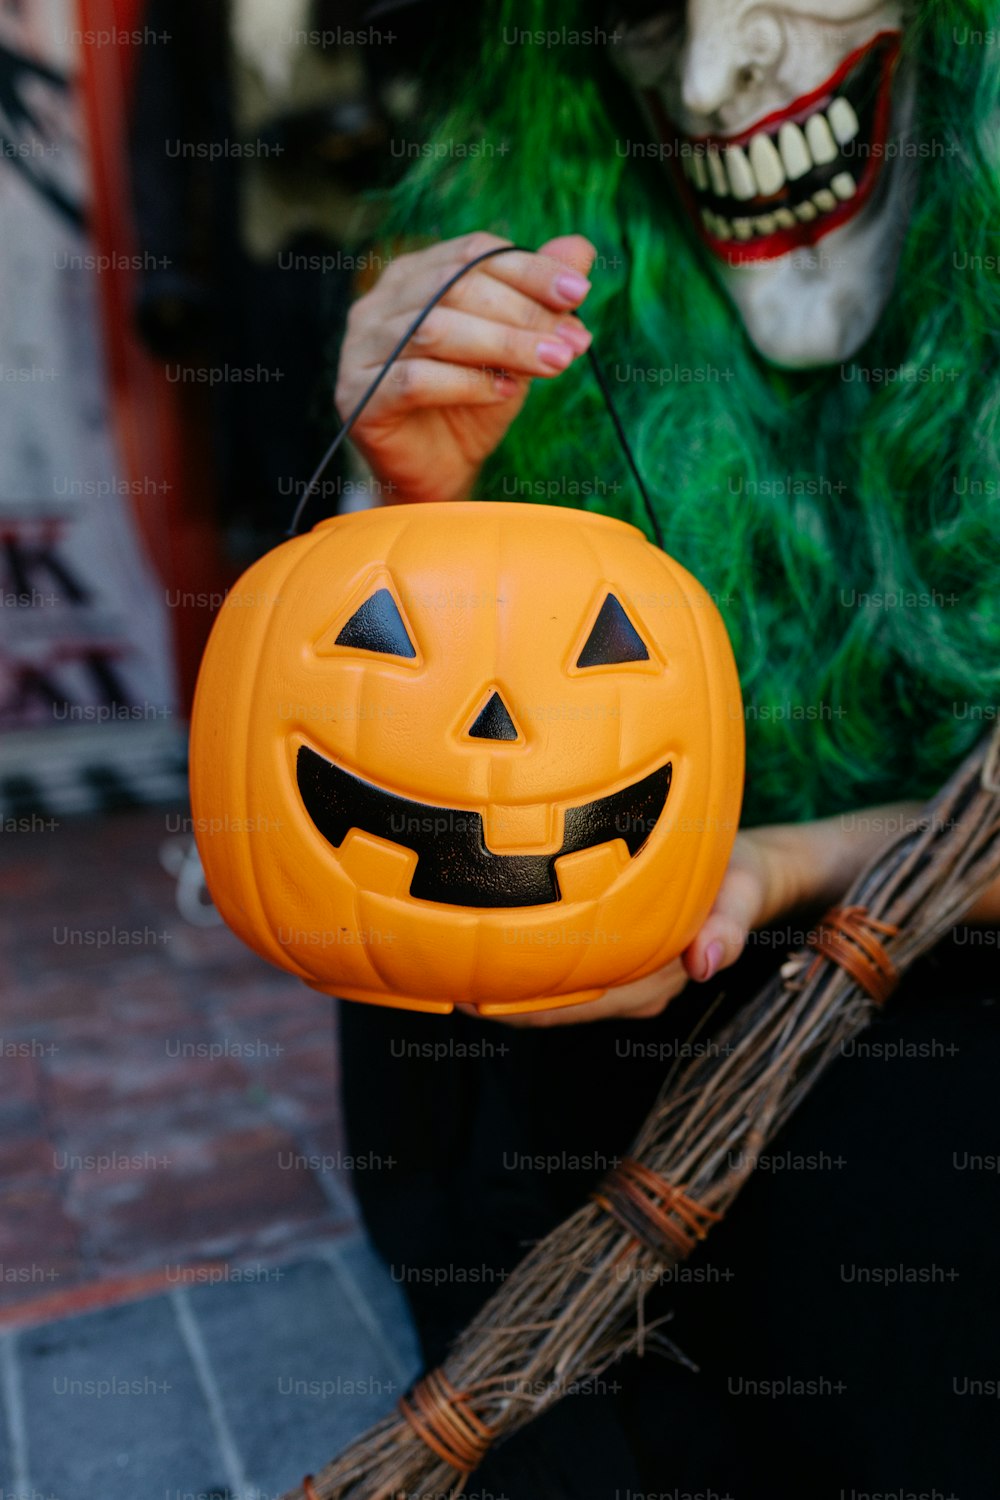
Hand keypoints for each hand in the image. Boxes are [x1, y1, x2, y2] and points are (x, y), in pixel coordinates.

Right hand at [334, 231, 596, 505]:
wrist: (440, 472)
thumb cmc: (474, 402)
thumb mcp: (517, 346)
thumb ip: (539, 299)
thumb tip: (580, 249)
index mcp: (415, 275)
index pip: (473, 253)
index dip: (529, 269)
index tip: (578, 293)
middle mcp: (379, 303)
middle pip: (456, 287)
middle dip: (523, 313)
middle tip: (573, 342)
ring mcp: (361, 349)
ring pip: (435, 330)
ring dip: (504, 345)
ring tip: (553, 364)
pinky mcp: (359, 396)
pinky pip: (414, 380)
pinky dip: (467, 383)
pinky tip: (505, 392)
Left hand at [476, 800, 931, 1027]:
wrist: (750, 871)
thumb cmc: (738, 876)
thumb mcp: (741, 893)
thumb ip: (727, 926)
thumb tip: (707, 964)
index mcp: (665, 975)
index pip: (591, 1000)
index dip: (537, 1006)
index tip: (484, 1002)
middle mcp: (642, 986)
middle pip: (570, 1005)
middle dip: (513, 1003)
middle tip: (453, 992)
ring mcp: (630, 978)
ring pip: (568, 995)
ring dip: (518, 992)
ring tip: (460, 979)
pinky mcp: (622, 961)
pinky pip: (574, 975)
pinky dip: (536, 972)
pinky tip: (495, 962)